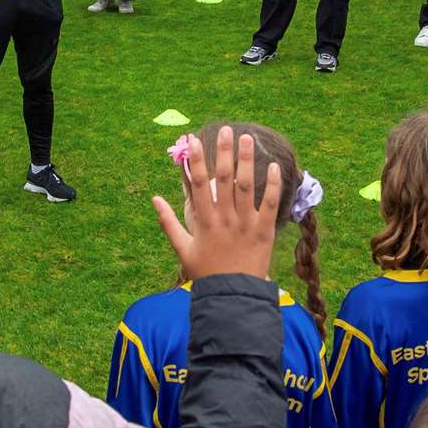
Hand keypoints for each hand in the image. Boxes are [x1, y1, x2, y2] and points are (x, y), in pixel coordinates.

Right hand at [152, 126, 282, 281]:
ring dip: (247, 161)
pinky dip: (272, 186)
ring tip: (247, 139)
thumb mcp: (182, 248)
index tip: (195, 139)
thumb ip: (168, 222)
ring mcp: (245, 224)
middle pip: (223, 179)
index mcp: (204, 221)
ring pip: (246, 186)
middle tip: (225, 130)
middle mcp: (224, 218)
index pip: (199, 184)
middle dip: (224, 152)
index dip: (197, 160)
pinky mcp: (264, 231)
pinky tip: (273, 167)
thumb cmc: (205, 273)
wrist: (232, 297)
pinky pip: (270, 205)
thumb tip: (154, 199)